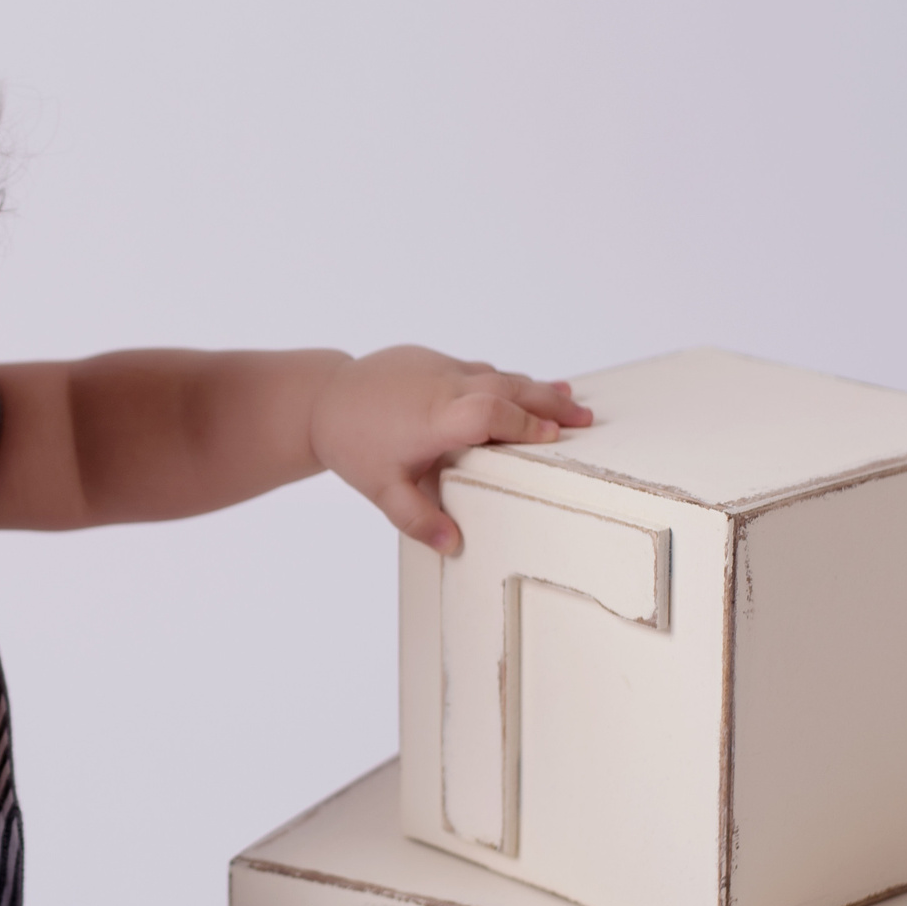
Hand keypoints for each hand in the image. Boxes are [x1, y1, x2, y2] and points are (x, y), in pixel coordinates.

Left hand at [308, 346, 593, 550]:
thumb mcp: (382, 490)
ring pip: (496, 374)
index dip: (522, 422)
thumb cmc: (354, 445)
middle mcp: (442, 386)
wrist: (322, 398)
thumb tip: (453, 545)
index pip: (488, 413)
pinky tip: (525, 391)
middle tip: (584, 419)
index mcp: (434, 418)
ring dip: (534, 389)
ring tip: (569, 401)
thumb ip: (418, 518)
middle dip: (547, 403)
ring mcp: (439, 368)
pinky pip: (479, 369)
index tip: (553, 436)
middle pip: (506, 387)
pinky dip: (506, 381)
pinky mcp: (434, 360)